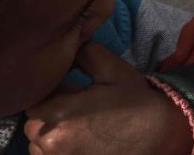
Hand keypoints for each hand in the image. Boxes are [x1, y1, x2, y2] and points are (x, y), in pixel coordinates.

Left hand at [23, 43, 192, 154]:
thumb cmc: (136, 101)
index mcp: (60, 114)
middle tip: (75, 108)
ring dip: (51, 135)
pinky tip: (83, 141)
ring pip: (38, 146)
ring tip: (79, 127)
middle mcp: (52, 143)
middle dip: (48, 115)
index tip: (69, 91)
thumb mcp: (113, 69)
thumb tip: (66, 48)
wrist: (160, 134)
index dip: (50, 94)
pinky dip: (60, 151)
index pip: (33, 101)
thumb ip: (84, 53)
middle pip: (32, 125)